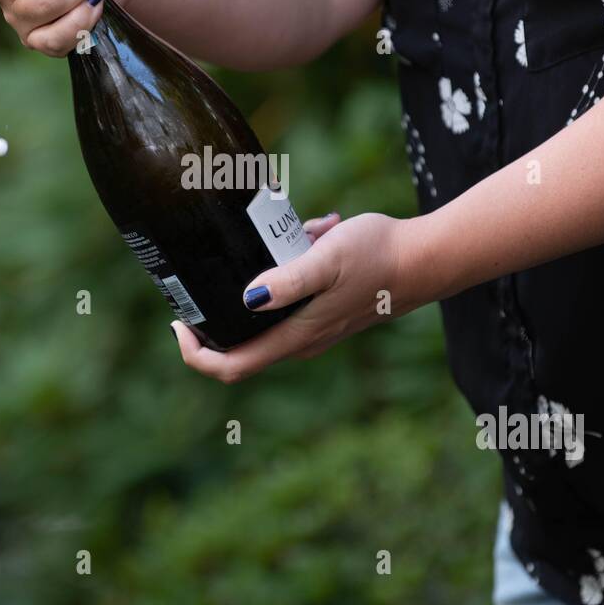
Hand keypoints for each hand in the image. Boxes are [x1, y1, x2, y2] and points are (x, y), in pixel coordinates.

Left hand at [171, 212, 410, 382]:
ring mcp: (314, 330)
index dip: (196, 355)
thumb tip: (249, 297)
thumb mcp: (328, 258)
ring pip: (263, 321)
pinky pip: (286, 302)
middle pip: (240, 348)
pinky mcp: (324, 313)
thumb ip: (289, 280)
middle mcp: (301, 341)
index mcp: (296, 336)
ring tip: (256, 246)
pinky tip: (301, 237)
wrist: (425, 260)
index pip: (232, 367)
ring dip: (250, 290)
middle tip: (198, 280)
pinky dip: (279, 276)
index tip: (178, 324)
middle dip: (214, 320)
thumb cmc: (378, 256)